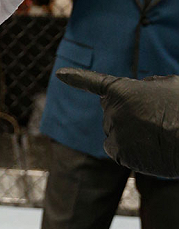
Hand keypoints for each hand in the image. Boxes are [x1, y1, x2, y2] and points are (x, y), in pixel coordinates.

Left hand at [57, 68, 178, 177]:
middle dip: (125, 113)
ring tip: (154, 134)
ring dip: (127, 133)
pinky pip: (117, 150)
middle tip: (152, 118)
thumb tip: (140, 90)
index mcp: (122, 90)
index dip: (76, 78)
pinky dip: (128, 150)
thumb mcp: (168, 85)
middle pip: (111, 111)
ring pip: (113, 132)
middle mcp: (112, 111)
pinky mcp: (120, 154)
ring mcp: (115, 133)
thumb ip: (146, 87)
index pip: (93, 82)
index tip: (60, 74)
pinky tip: (148, 148)